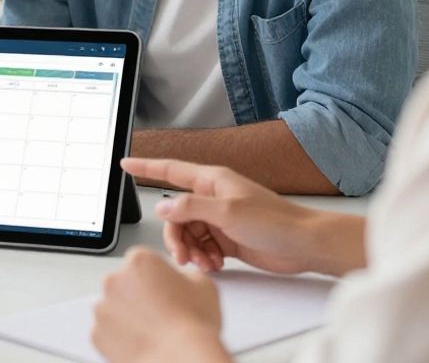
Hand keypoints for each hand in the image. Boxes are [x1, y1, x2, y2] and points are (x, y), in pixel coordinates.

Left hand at [92, 248, 229, 362]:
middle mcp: (114, 280)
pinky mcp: (96, 334)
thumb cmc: (192, 324)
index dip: (158, 277)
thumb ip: (186, 275)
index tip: (166, 290)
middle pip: (125, 283)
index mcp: (139, 261)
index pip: (144, 262)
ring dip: (128, 315)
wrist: (180, 357)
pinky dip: (120, 337)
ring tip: (153, 330)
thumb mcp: (203, 285)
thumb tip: (183, 280)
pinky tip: (142, 342)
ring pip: (115, 308)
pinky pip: (108, 332)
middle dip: (139, 295)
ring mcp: (103, 307)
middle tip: (161, 312)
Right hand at [123, 157, 325, 275]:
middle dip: (175, 236)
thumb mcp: (228, 211)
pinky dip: (203, 258)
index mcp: (212, 181)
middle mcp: (213, 198)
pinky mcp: (227, 238)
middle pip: (176, 213)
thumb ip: (191, 208)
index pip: (171, 170)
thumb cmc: (274, 221)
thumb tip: (163, 206)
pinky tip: (213, 265)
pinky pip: (202, 247)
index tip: (125, 163)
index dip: (146, 166)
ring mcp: (220, 219)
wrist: (303, 244)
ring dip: (190, 250)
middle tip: (182, 255)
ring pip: (188, 233)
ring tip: (203, 264)